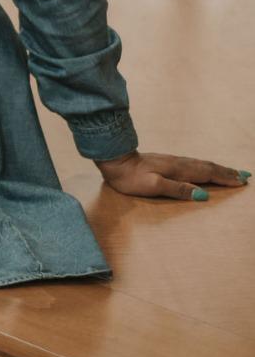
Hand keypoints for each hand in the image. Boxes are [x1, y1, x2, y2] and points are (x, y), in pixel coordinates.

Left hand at [94, 149, 249, 199]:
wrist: (115, 161)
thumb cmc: (131, 178)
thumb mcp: (153, 186)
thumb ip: (178, 189)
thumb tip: (202, 195)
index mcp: (178, 170)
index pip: (207, 174)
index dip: (225, 178)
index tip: (241, 181)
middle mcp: (178, 163)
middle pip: (207, 167)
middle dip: (226, 172)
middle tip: (244, 176)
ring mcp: (173, 161)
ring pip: (201, 164)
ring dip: (218, 168)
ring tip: (231, 172)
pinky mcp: (167, 162)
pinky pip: (193, 164)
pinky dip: (205, 166)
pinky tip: (205, 168)